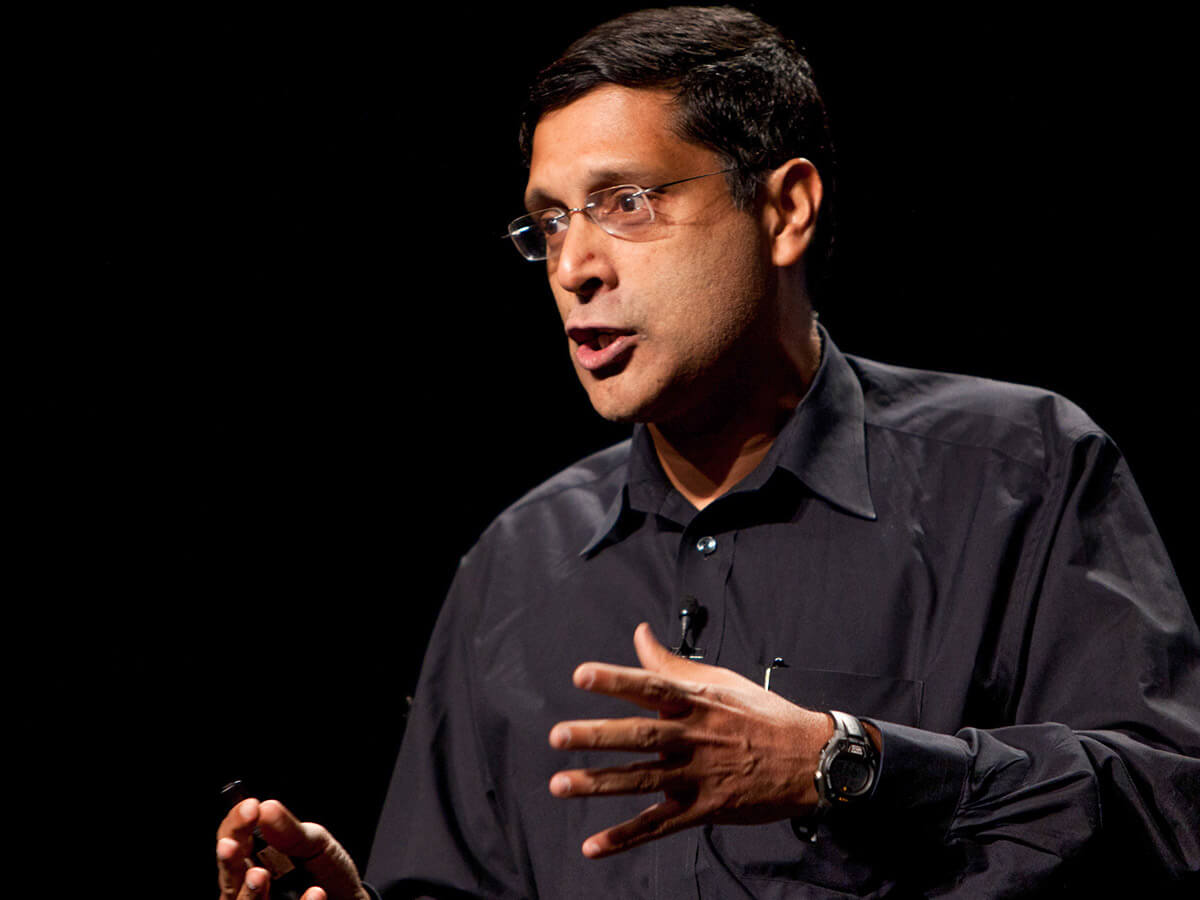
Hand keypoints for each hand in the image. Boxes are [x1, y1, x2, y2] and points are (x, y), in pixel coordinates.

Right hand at [216, 796, 368, 899]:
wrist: (348, 898)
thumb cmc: (326, 870)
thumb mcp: (314, 843)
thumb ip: (290, 830)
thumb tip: (266, 807)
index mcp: (255, 855)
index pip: (232, 837)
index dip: (236, 824)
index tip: (251, 808)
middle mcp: (249, 884)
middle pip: (229, 874)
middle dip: (229, 860)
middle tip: (232, 845)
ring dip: (249, 891)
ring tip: (260, 873)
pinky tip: (316, 893)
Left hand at [548, 622, 834, 858]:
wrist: (810, 758)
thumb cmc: (762, 716)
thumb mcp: (720, 681)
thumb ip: (671, 662)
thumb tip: (640, 634)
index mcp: (696, 702)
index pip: (650, 686)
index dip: (616, 679)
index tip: (581, 675)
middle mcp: (694, 736)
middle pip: (640, 735)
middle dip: (597, 735)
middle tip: (559, 735)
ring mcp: (699, 774)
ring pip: (642, 780)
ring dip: (599, 784)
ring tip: (561, 784)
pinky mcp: (705, 808)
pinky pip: (660, 825)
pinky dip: (626, 836)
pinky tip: (594, 845)